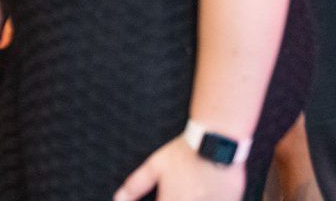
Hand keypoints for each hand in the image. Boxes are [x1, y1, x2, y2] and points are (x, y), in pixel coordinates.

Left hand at [115, 135, 245, 200]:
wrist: (217, 142)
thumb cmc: (184, 153)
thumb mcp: (155, 166)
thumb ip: (135, 185)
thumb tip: (117, 199)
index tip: (162, 198)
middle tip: (180, 191)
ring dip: (193, 199)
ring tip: (191, 189)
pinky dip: (211, 200)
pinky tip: (206, 192)